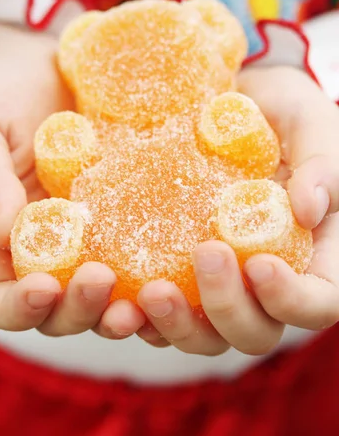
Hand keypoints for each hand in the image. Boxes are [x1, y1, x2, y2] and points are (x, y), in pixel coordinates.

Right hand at [0, 23, 144, 336]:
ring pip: (109, 298)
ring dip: (129, 307)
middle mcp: (47, 254)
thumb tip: (3, 232)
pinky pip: (147, 256)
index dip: (20, 309)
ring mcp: (91, 241)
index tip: (45, 286)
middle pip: (60, 314)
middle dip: (82, 310)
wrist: (44, 67)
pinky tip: (188, 257)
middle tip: (105, 281)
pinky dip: (166, 269)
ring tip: (154, 292)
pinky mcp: (128, 218)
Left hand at [129, 67, 338, 354]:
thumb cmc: (281, 114)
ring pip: (204, 336)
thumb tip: (309, 209)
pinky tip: (117, 300)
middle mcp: (263, 283)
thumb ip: (321, 164)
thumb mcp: (310, 124)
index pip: (316, 303)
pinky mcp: (175, 273)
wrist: (229, 99)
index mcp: (311, 256)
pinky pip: (158, 314)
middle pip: (255, 332)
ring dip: (176, 325)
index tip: (259, 263)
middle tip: (203, 255)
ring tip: (148, 292)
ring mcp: (217, 284)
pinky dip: (138, 316)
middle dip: (228, 308)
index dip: (291, 299)